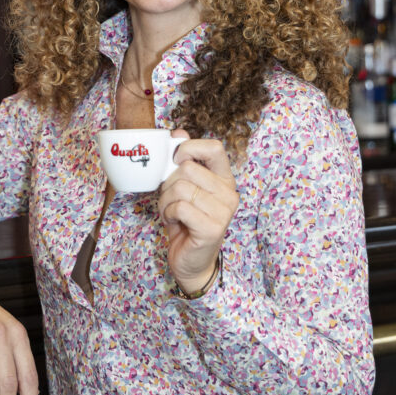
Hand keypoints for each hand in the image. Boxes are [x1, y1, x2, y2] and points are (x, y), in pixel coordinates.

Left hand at [158, 130, 238, 294]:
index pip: (214, 147)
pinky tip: (172, 221)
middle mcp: (229, 193)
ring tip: (171, 211)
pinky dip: (167, 213)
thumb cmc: (186, 221)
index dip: (190, 148)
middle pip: (188, 168)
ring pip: (180, 187)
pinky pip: (179, 206)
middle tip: (171, 198)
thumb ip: (184, 161)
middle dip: (168, 182)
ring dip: (165, 200)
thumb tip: (178, 133)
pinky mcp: (212, 228)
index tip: (175, 160)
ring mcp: (223, 211)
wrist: (191, 261)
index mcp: (225, 178)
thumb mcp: (184, 187)